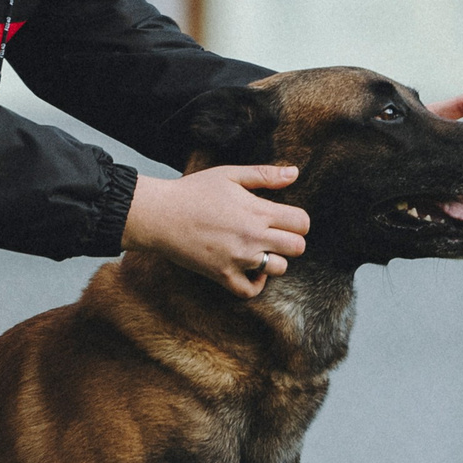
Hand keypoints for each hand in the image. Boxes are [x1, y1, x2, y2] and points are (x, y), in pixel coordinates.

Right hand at [123, 164, 310, 298]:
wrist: (160, 215)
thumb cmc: (193, 191)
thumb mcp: (230, 175)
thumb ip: (265, 175)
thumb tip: (295, 172)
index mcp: (257, 211)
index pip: (302, 222)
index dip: (298, 220)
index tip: (284, 218)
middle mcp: (252, 237)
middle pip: (298, 247)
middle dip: (291, 240)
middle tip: (275, 234)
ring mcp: (238, 259)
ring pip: (280, 269)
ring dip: (274, 260)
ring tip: (259, 250)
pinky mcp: (222, 275)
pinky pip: (251, 290)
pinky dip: (256, 283)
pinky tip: (251, 270)